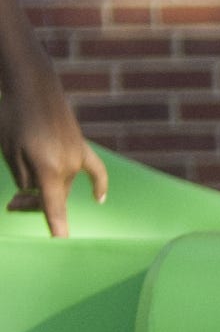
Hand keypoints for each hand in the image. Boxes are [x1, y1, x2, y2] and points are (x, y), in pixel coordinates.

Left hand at [6, 82, 106, 240]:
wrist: (32, 86)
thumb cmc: (13, 116)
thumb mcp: (8, 150)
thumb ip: (23, 177)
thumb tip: (35, 194)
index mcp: (47, 169)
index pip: (53, 206)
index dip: (56, 227)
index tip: (62, 245)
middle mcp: (67, 166)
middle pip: (53, 197)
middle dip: (32, 205)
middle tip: (11, 207)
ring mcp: (77, 157)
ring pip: (63, 185)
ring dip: (46, 191)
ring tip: (21, 190)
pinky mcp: (80, 146)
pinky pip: (95, 170)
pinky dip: (98, 185)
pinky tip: (99, 198)